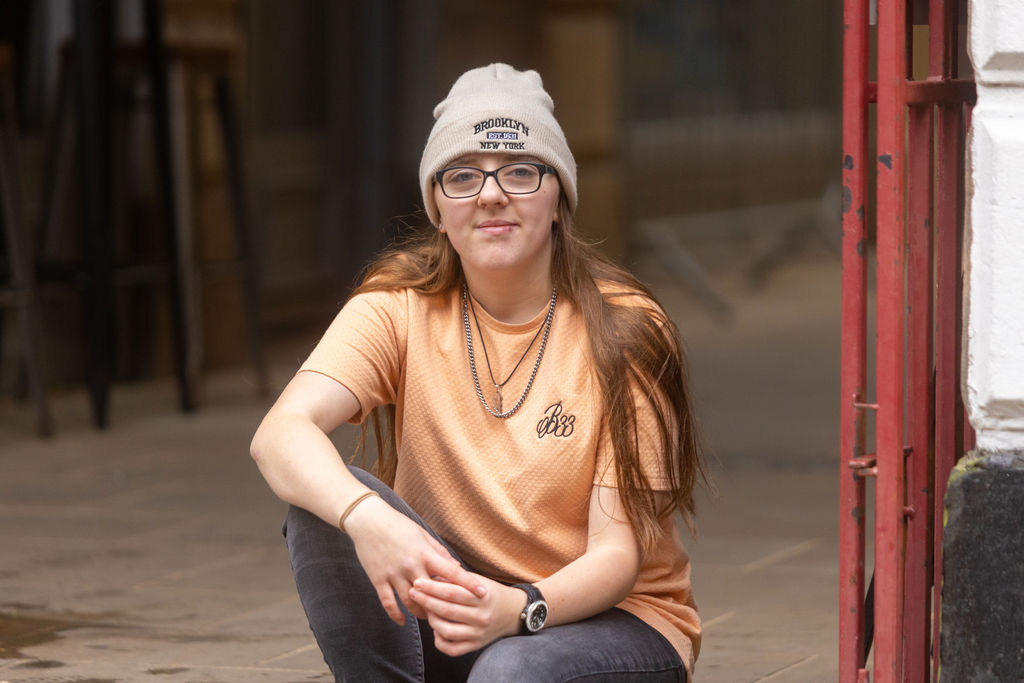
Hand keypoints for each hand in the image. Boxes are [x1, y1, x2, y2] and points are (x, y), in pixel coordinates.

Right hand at [344, 497, 485, 624]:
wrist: (368, 520)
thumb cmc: (398, 525)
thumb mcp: (422, 534)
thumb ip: (439, 552)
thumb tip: (456, 568)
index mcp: (425, 553)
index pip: (452, 572)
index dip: (468, 584)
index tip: (482, 594)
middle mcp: (411, 565)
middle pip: (432, 593)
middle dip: (443, 606)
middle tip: (452, 614)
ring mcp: (394, 574)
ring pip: (412, 602)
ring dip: (421, 612)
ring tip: (428, 617)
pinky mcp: (378, 579)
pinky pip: (388, 603)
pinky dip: (396, 615)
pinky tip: (403, 621)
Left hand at [408, 574, 526, 655]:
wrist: (513, 612)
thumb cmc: (490, 592)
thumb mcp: (477, 580)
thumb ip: (456, 579)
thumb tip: (431, 576)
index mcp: (482, 597)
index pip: (452, 592)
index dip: (432, 587)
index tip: (417, 582)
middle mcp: (481, 616)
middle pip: (447, 610)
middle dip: (426, 601)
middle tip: (413, 593)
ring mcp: (478, 633)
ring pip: (447, 631)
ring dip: (432, 620)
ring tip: (426, 610)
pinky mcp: (475, 646)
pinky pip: (452, 649)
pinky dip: (440, 641)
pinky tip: (436, 630)